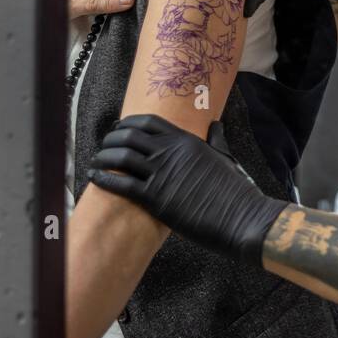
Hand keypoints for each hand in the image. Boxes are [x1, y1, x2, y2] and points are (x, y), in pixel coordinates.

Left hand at [89, 114, 288, 264]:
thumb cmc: (235, 189)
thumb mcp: (225, 157)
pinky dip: (104, 178)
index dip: (127, 123)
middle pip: (128, 136)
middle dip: (110, 139)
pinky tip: (96, 178)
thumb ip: (216, 139)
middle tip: (103, 147)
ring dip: (103, 157)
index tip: (118, 129)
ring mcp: (163, 174)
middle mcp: (171, 152)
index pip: (147, 122)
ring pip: (121, 157)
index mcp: (185, 140)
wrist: (241, 216)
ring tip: (96, 162)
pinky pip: (122, 184)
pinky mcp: (157, 198)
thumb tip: (216, 125)